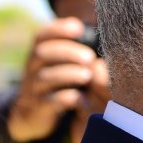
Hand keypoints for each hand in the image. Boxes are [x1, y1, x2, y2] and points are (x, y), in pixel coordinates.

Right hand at [8, 20, 100, 142]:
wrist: (33, 115)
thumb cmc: (59, 83)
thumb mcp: (62, 64)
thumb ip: (78, 51)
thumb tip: (109, 34)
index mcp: (40, 53)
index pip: (42, 35)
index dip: (58, 29)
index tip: (79, 28)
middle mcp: (33, 68)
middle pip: (42, 53)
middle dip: (66, 52)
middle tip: (89, 57)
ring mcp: (34, 88)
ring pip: (44, 77)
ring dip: (67, 74)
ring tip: (86, 75)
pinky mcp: (39, 108)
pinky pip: (49, 102)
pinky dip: (64, 99)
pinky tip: (80, 98)